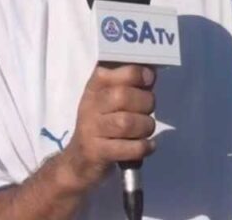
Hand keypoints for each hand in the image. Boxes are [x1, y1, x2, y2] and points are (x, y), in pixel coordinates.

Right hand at [61, 64, 157, 189]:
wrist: (80, 160)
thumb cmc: (103, 124)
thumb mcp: (109, 100)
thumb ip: (129, 85)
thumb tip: (151, 71)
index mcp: (93, 88)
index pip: (110, 72)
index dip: (135, 73)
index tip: (148, 79)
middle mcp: (89, 106)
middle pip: (122, 96)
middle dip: (145, 102)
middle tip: (147, 110)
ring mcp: (91, 130)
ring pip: (126, 123)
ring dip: (145, 126)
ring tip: (146, 129)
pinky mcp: (97, 152)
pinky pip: (128, 148)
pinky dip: (144, 146)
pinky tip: (148, 145)